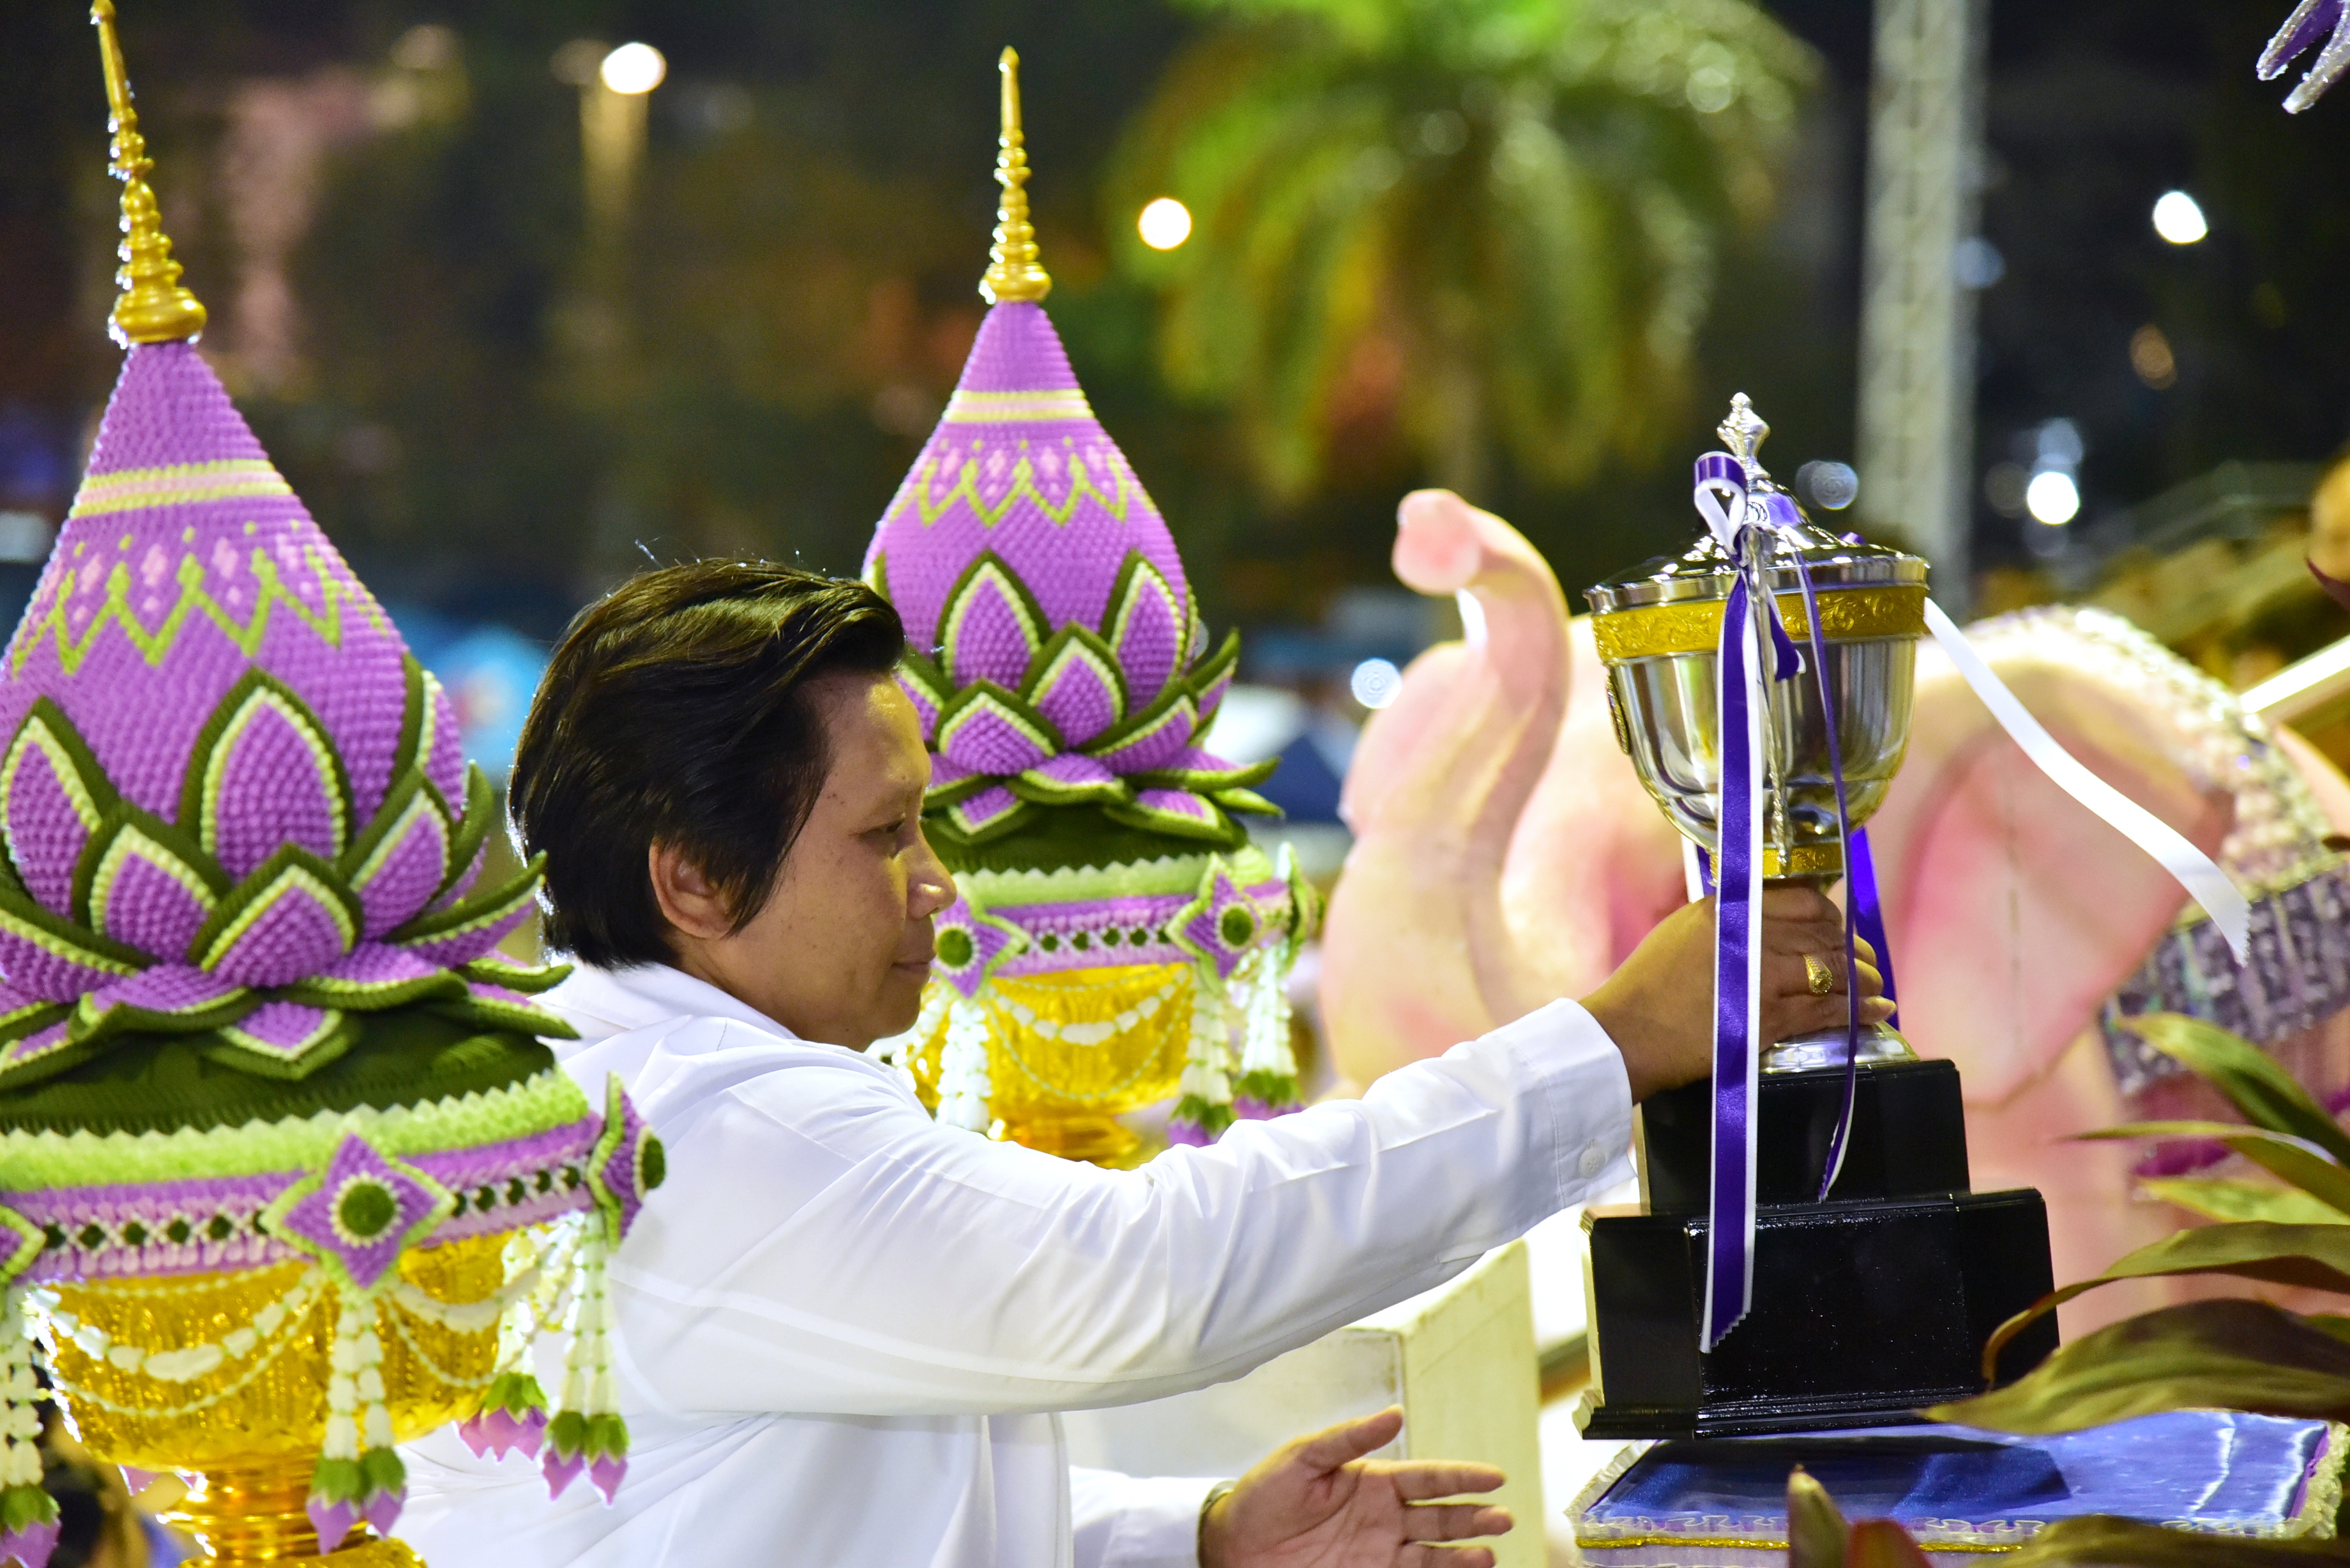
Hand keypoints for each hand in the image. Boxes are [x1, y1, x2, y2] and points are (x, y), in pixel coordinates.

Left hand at [1198, 1407, 1510, 1567]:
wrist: (1232, 1546)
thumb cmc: (1263, 1496)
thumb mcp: (1303, 1456)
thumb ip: (1350, 1438)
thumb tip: (1393, 1414)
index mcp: (1372, 1481)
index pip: (1428, 1477)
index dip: (1462, 1477)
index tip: (1494, 1477)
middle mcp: (1384, 1517)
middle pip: (1441, 1517)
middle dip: (1474, 1517)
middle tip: (1502, 1518)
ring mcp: (1380, 1551)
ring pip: (1435, 1553)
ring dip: (1464, 1553)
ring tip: (1488, 1552)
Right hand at [1581, 885, 1892, 1100]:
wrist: (1626, 1033)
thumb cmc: (1648, 986)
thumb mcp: (1684, 931)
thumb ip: (1729, 920)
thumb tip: (1772, 923)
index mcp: (1727, 908)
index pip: (1802, 899)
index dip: (1830, 915)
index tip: (1836, 930)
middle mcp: (1748, 934)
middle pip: (1824, 934)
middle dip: (1853, 950)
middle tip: (1865, 963)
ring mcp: (1759, 976)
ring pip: (1832, 970)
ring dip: (1863, 981)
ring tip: (1874, 989)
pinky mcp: (1766, 1018)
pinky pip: (1826, 1009)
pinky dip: (1859, 1011)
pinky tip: (1877, 1012)